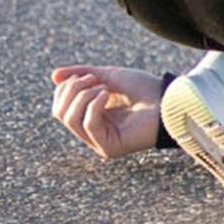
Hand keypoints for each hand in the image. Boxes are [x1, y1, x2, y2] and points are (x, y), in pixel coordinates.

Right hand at [49, 65, 164, 159]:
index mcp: (89, 116)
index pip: (60, 107)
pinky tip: (108, 95)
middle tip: (94, 79)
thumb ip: (82, 75)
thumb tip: (53, 75)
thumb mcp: (109, 76)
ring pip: (70, 119)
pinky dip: (94, 105)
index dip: (66, 87)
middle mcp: (92, 132)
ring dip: (83, 96)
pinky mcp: (108, 148)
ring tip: (104, 87)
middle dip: (72, 90)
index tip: (87, 75)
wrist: (169, 99)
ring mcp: (99, 142)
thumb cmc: (144, 88)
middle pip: (60, 113)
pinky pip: (88, 125)